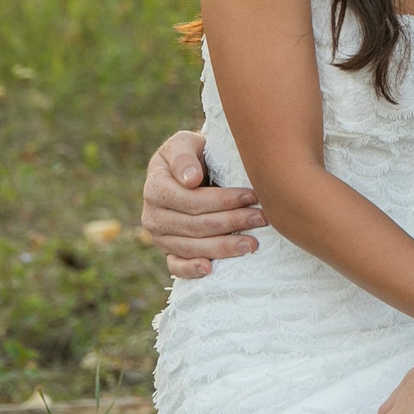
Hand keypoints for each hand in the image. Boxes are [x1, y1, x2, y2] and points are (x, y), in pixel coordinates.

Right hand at [140, 130, 266, 278]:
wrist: (190, 172)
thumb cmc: (192, 154)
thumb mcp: (185, 143)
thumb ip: (184, 156)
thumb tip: (189, 180)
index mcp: (154, 187)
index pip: (191, 200)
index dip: (223, 201)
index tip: (251, 195)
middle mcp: (152, 215)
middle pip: (195, 226)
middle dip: (231, 222)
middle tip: (261, 219)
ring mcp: (159, 236)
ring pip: (191, 247)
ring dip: (223, 247)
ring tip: (252, 244)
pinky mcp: (168, 252)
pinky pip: (176, 266)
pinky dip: (191, 270)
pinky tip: (211, 269)